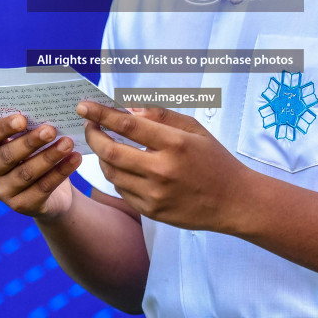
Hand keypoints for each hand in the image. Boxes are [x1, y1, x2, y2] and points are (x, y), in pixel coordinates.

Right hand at [0, 115, 84, 221]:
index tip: (22, 118)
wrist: (52, 193)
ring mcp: (3, 191)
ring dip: (49, 156)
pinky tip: (75, 159)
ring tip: (68, 143)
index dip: (3, 127)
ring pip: (26, 173)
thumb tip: (45, 112)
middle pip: (7, 156)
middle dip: (30, 142)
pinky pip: (43, 187)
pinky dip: (61, 172)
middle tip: (51, 130)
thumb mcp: (30, 141)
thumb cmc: (36, 154)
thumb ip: (30, 129)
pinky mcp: (22, 205)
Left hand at [78, 102, 246, 231]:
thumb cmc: (214, 160)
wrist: (233, 201)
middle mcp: (162, 170)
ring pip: (111, 172)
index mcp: (175, 144)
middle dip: (92, 135)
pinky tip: (122, 165)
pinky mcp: (152, 212)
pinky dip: (116, 174)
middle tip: (89, 124)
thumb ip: (160, 115)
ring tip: (105, 143)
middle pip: (110, 150)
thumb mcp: (194, 129)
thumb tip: (128, 107)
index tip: (84, 105)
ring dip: (102, 155)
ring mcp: (155, 194)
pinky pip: (121, 190)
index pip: (127, 125)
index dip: (101, 114)